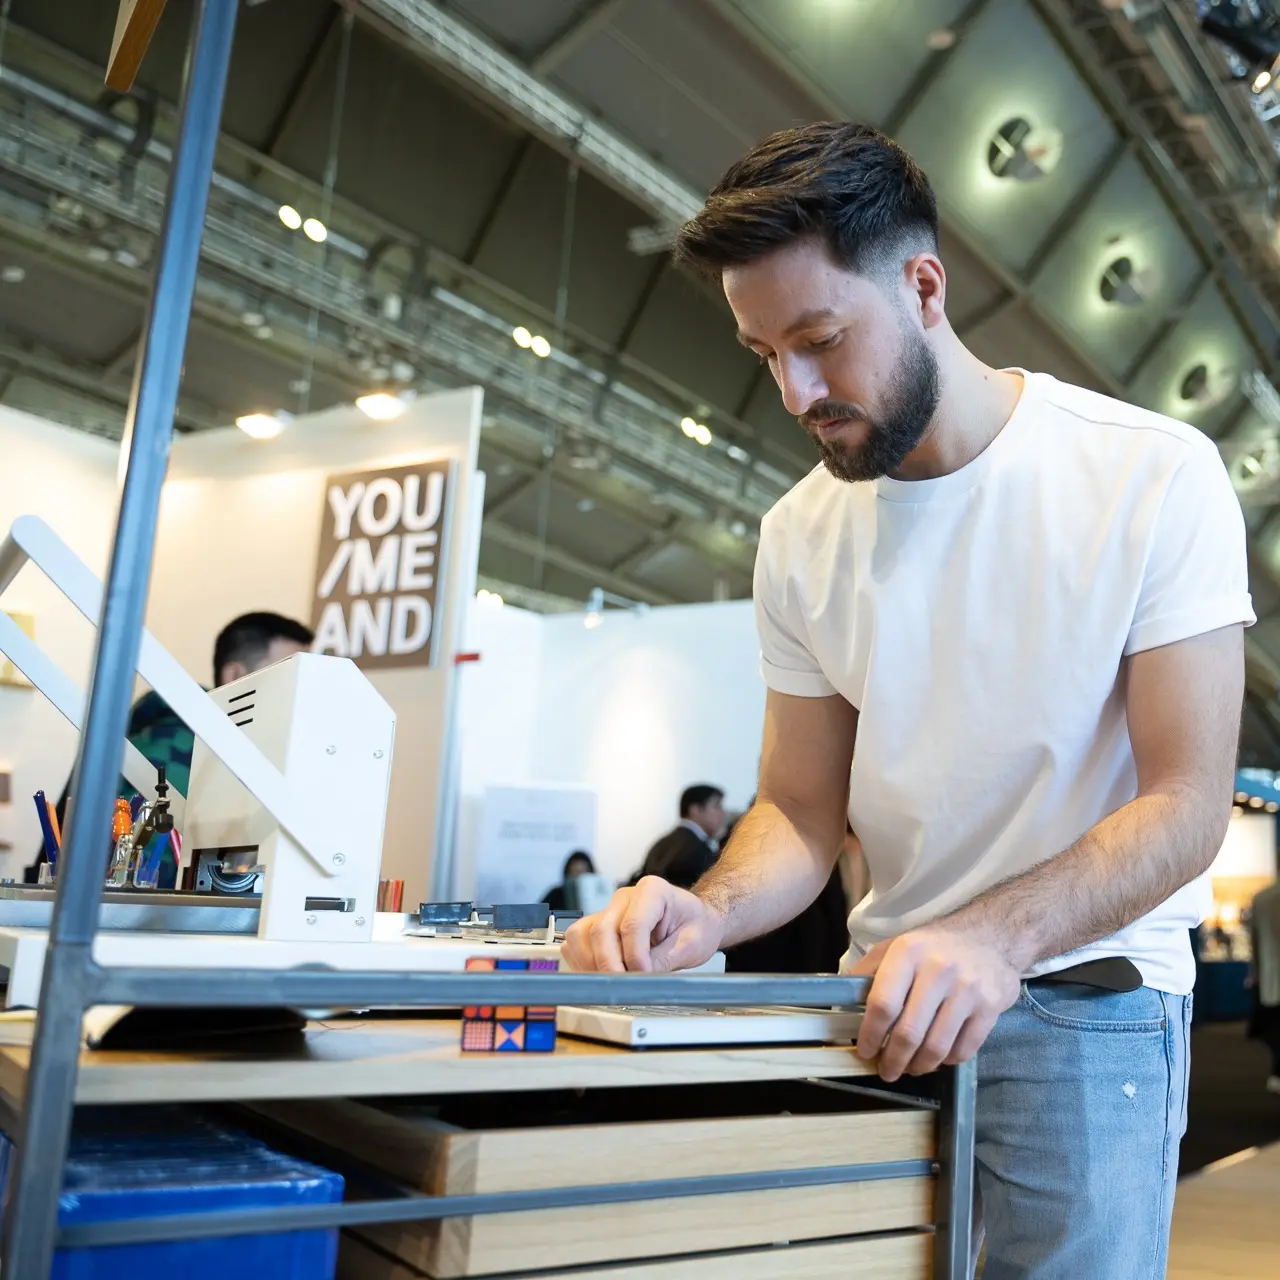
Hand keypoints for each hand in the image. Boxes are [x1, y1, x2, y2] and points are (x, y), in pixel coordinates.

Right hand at [561, 877, 724, 972]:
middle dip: (610, 965)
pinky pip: (577, 941)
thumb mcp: (692, 945)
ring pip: (582, 935)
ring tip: (614, 981)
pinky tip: (603, 974)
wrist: (695, 920)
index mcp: (653, 891)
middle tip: (625, 987)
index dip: (634, 956)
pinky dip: (583, 961)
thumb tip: (638, 979)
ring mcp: (608, 909)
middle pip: (602, 930)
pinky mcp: (597, 923)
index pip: (632, 925)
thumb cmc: (696, 926)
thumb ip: (663, 960)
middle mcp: (625, 897)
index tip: (643, 976)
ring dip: (592, 963)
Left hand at [851, 923, 1020, 1081]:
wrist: (992, 936)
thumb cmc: (935, 945)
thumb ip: (868, 971)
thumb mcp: (897, 946)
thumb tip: (839, 999)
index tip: (865, 1051)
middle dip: (893, 1060)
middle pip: (909, 1032)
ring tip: (911, 1068)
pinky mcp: (990, 1007)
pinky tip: (938, 1057)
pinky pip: (964, 1049)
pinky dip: (947, 1061)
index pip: (883, 1004)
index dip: (870, 1035)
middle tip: (887, 1071)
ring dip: (919, 1066)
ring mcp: (967, 990)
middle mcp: (938, 970)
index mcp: (908, 953)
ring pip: (937, 1047)